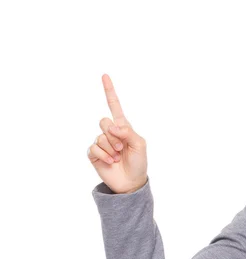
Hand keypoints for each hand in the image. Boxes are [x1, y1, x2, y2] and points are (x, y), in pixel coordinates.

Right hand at [87, 74, 147, 193]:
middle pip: (104, 121)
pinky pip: (93, 148)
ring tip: (117, 157)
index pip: (114, 106)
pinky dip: (104, 155)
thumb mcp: (140, 145)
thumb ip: (128, 132)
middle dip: (114, 135)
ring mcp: (101, 143)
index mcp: (123, 127)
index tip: (105, 76)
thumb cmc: (139, 162)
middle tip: (122, 148)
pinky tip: (110, 162)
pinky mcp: (94, 154)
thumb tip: (113, 126)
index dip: (109, 91)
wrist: (131, 182)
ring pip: (100, 136)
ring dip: (111, 148)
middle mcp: (111, 133)